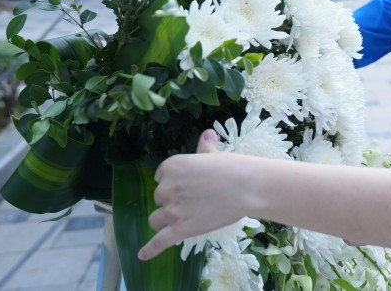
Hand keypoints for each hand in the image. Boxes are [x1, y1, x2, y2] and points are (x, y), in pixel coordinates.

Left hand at [138, 130, 242, 260]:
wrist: (247, 187)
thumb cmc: (232, 168)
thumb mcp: (214, 154)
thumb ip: (204, 147)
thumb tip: (206, 134)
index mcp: (171, 167)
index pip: (161, 177)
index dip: (175, 182)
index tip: (191, 184)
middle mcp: (166, 188)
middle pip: (159, 198)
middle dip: (173, 200)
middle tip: (196, 198)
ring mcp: (172, 210)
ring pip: (156, 219)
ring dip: (166, 219)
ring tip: (183, 218)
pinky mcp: (179, 229)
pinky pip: (159, 241)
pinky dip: (150, 249)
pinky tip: (143, 255)